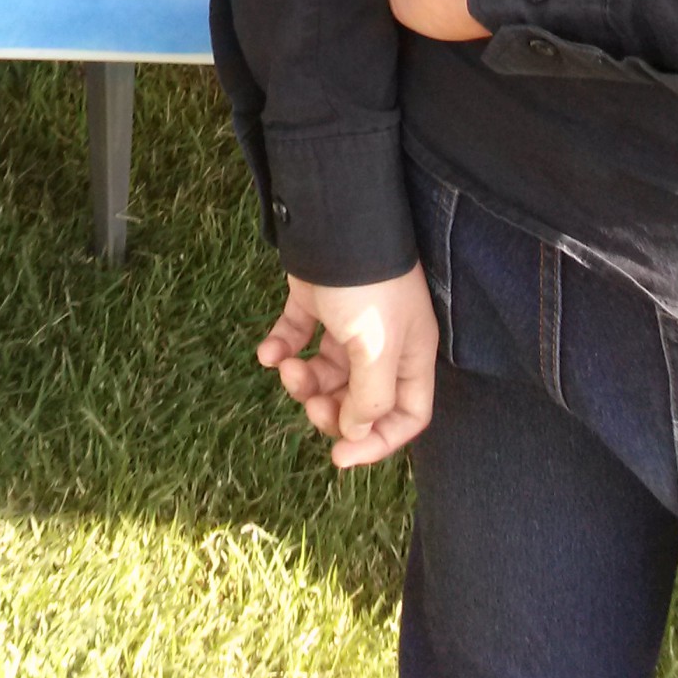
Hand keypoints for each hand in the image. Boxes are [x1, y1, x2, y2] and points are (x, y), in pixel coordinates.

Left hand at [258, 266, 438, 467]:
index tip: (339, 456)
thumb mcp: (377, 347)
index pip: (407, 415)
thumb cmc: (366, 286)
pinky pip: (298, 338)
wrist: (333, 221)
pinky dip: (281, 347)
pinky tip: (267, 350)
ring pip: (325, 373)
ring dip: (301, 379)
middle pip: (359, 401)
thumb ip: (371, 398)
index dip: (377, 442)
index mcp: (410, 356)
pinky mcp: (315, 304)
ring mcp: (348, 324)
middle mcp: (382, 345)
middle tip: (308, 403)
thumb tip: (355, 432)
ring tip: (285, 365)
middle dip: (330, 409)